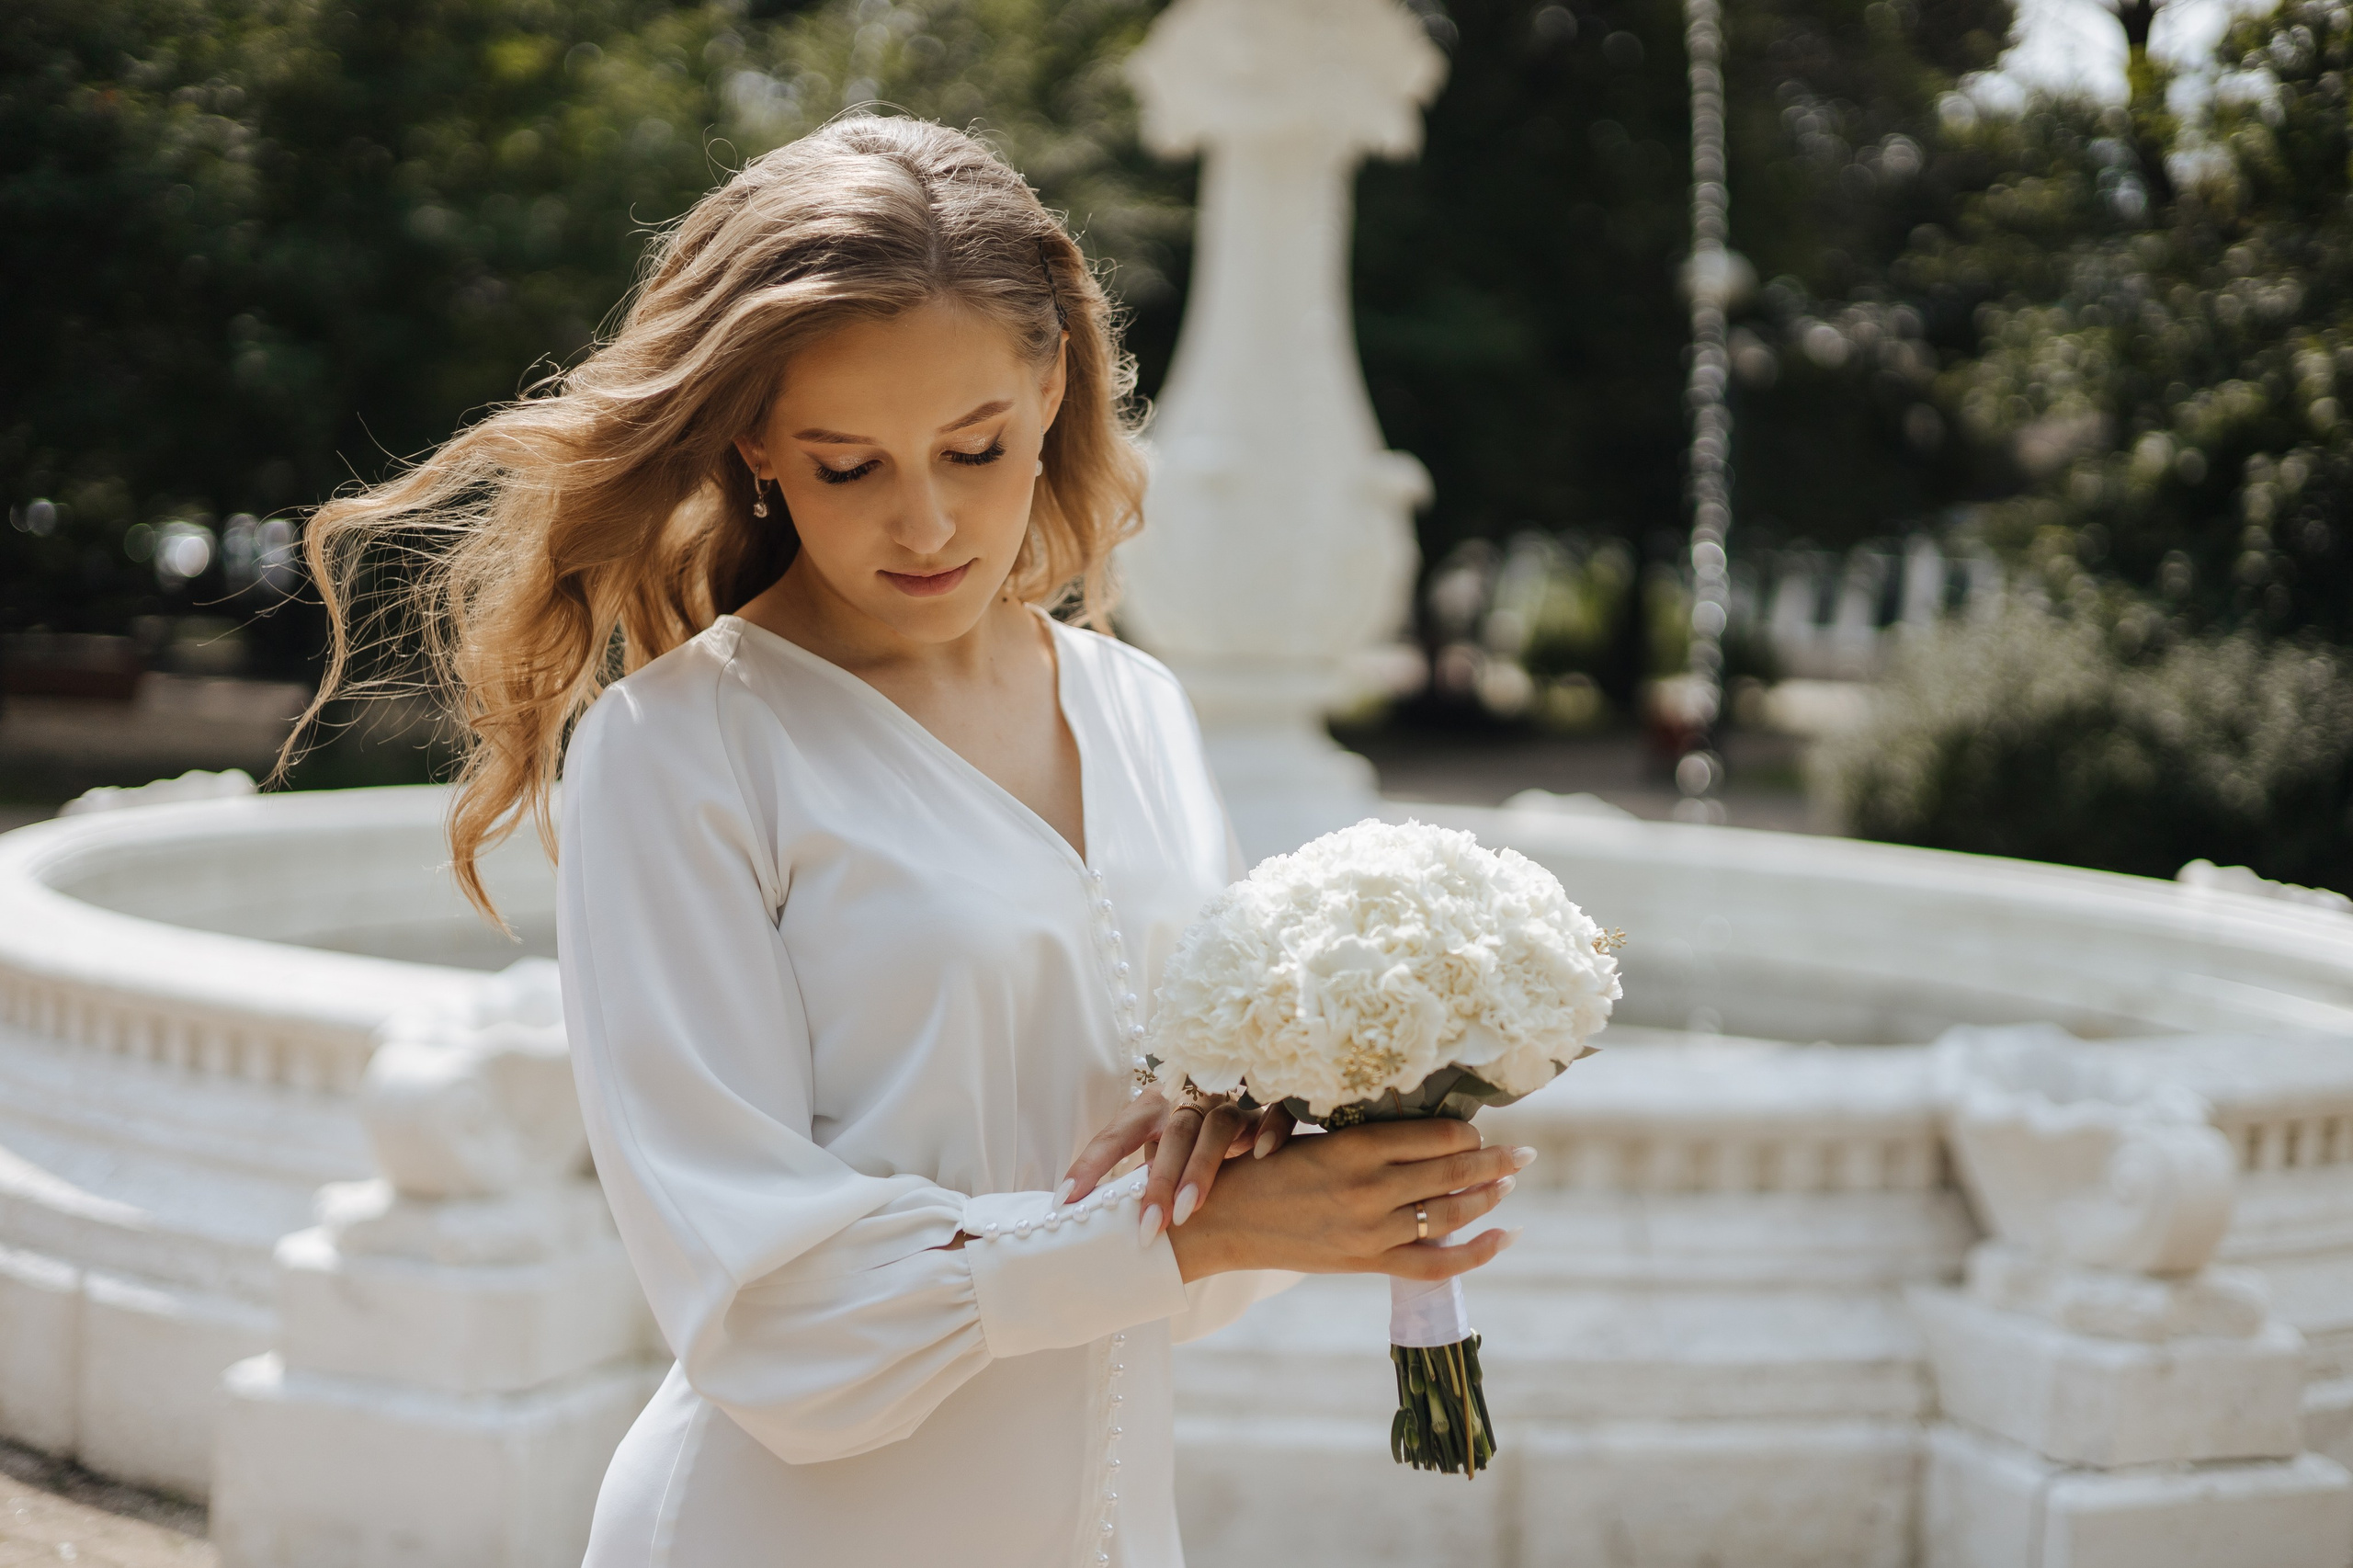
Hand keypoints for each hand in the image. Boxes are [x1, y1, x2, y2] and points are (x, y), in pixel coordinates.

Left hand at [1060, 1087, 1299, 1243]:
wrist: (1264, 1100)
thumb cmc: (1204, 1150)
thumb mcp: (1171, 1155)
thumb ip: (1147, 1176)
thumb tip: (1110, 1228)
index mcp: (1159, 1109)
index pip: (1119, 1134)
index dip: (1091, 1165)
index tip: (1066, 1202)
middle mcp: (1196, 1101)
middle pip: (1172, 1133)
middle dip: (1158, 1182)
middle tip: (1146, 1230)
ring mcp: (1237, 1103)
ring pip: (1217, 1126)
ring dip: (1201, 1167)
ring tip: (1189, 1212)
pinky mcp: (1277, 1104)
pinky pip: (1275, 1110)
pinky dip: (1269, 1129)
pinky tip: (1262, 1156)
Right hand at [1164, 1120, 1530, 1283]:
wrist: (1224, 1221)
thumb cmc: (1265, 1168)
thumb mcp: (1316, 1137)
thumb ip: (1369, 1138)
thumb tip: (1428, 1132)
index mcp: (1356, 1146)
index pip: (1438, 1137)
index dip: (1468, 1134)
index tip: (1479, 1129)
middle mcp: (1370, 1188)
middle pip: (1453, 1174)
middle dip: (1496, 1162)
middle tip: (1524, 1154)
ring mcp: (1371, 1229)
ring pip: (1450, 1214)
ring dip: (1488, 1198)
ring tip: (1508, 1184)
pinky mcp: (1367, 1261)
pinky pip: (1436, 1263)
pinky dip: (1477, 1252)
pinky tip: (1505, 1237)